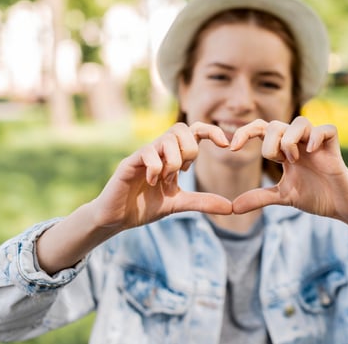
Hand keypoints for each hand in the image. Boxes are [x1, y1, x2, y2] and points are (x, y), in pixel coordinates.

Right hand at [91, 122, 232, 231]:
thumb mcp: (178, 204)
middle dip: (190, 150)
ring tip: (165, 181)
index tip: (226, 144)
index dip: (211, 131)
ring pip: (166, 139)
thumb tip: (230, 207)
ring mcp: (143, 154)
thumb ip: (202, 202)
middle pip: (181, 128)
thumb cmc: (144, 206)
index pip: (193, 131)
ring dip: (173, 161)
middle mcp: (158, 150)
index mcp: (171, 156)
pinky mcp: (129, 163)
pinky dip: (156, 168)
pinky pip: (148, 153)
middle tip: (183, 172)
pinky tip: (153, 182)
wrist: (117, 219)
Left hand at [230, 117, 347, 221]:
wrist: (341, 207)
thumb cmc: (315, 196)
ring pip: (300, 121)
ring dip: (290, 139)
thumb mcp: (282, 196)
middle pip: (275, 124)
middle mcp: (299, 143)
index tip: (232, 148)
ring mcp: (317, 144)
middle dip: (269, 142)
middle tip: (277, 161)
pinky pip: (327, 129)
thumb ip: (259, 197)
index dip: (245, 132)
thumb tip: (233, 207)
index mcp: (285, 150)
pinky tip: (311, 152)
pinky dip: (316, 137)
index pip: (261, 129)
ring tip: (294, 159)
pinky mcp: (334, 149)